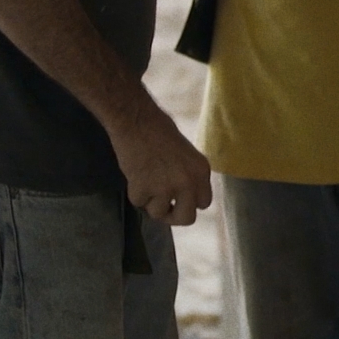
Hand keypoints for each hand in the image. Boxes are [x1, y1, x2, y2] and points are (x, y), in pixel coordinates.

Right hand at [106, 100, 213, 226]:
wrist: (136, 119)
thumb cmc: (159, 129)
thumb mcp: (186, 153)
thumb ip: (188, 175)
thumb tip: (182, 197)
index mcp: (202, 170)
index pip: (204, 203)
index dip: (189, 202)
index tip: (179, 199)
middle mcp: (188, 182)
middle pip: (187, 218)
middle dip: (174, 216)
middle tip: (164, 207)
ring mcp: (165, 188)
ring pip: (159, 213)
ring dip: (151, 202)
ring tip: (146, 181)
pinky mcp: (143, 189)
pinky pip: (139, 203)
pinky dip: (135, 192)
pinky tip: (135, 174)